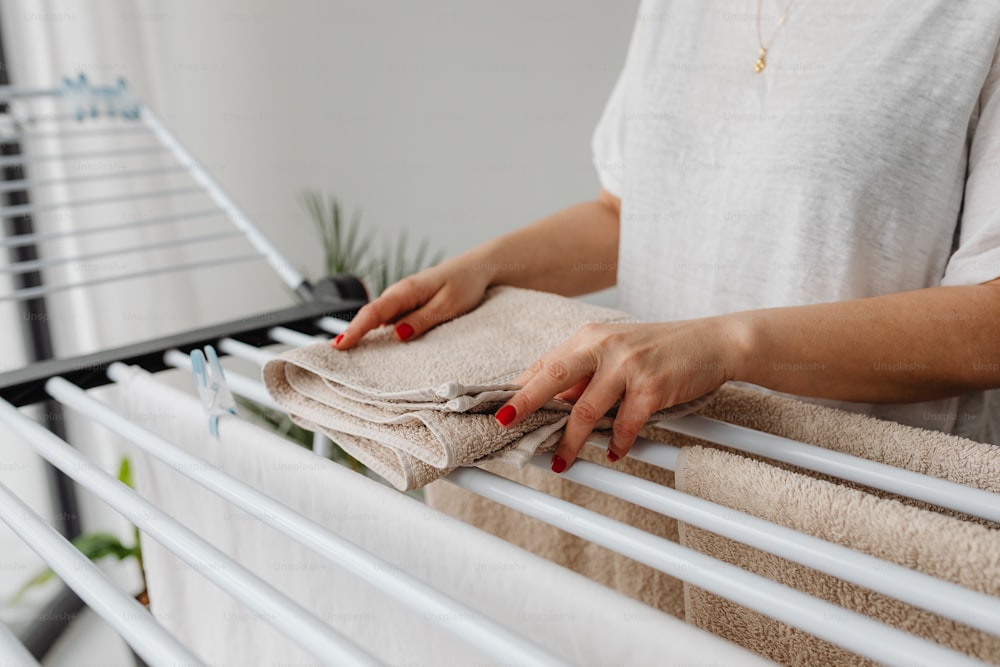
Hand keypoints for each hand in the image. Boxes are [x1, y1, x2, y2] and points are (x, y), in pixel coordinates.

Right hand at [333, 257, 493, 348]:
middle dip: (352, 335)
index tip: (339, 345)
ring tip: (349, 357)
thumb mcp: (448, 305)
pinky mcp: (410, 306)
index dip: (355, 330)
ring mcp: (403, 300)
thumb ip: (422, 320)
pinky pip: (390, 321)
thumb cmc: (466, 284)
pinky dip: (380, 332)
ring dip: (364, 335)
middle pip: (370, 316)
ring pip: (379, 319)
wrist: (478, 268)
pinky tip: (376, 348)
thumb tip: (396, 335)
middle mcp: (400, 294)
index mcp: (406, 291)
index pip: (374, 312)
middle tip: (334, 357)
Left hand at [494, 319, 742, 470]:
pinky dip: (617, 442)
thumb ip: (586, 373)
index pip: (545, 364)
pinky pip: (625, 423)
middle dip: (526, 403)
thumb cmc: (661, 350)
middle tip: (506, 424)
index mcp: (590, 337)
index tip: (499, 408)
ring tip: (562, 462)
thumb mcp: (617, 351)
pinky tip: (615, 453)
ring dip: (571, 442)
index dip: (520, 388)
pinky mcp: (652, 386)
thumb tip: (552, 404)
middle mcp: (604, 345)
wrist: (713, 342)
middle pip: (554, 377)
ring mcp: (628, 365)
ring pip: (586, 410)